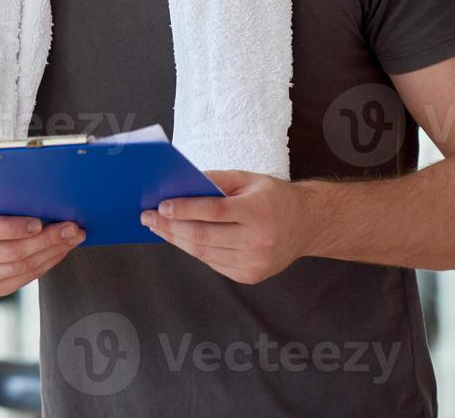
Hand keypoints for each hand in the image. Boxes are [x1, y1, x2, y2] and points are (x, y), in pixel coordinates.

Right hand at [0, 204, 84, 297]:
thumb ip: (5, 199)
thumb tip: (45, 197)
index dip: (14, 227)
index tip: (39, 222)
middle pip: (11, 252)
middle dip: (47, 240)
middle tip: (71, 228)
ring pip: (22, 268)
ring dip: (53, 253)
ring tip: (72, 239)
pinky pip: (24, 279)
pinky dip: (46, 264)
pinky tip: (59, 252)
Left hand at [140, 169, 307, 284]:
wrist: (307, 224)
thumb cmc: (273, 197)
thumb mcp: (248, 179)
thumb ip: (214, 180)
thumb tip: (178, 185)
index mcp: (258, 211)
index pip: (213, 211)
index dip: (184, 209)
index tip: (160, 206)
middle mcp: (259, 240)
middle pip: (204, 236)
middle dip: (170, 227)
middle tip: (147, 218)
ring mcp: (255, 262)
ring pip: (204, 253)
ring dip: (176, 240)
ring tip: (158, 228)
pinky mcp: (251, 275)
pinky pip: (213, 263)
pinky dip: (194, 250)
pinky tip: (180, 239)